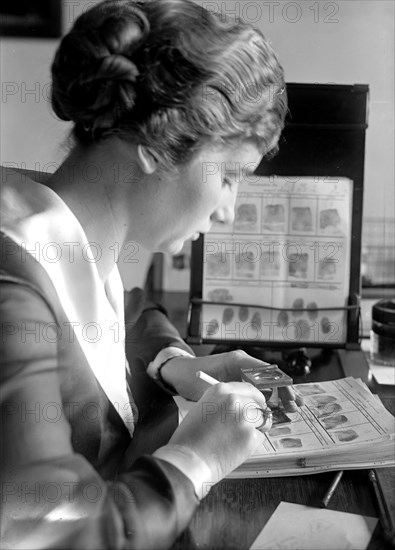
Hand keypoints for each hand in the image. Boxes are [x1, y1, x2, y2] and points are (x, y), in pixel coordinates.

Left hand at [161, 349, 303, 410]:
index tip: (289, 398)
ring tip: (291, 408)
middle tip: (295, 407)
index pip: (267, 372)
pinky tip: (276, 409)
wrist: (178, 373)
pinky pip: (257, 387)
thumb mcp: (211, 388)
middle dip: (284, 392)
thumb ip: (232, 396)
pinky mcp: (238, 378)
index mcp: (238, 361)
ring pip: (266, 382)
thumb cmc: (191, 377)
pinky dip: (267, 397)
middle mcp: (243, 363)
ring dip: (279, 396)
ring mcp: (241, 370)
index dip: (281, 386)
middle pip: (270, 376)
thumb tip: (256, 408)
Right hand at [168, 381, 271, 481]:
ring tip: (236, 439)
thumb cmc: (190, 438)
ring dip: (254, 429)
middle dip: (257, 414)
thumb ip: (222, 403)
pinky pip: (259, 437)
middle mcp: (234, 399)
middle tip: (252, 425)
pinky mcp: (250, 435)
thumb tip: (240, 405)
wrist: (188, 459)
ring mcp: (243, 417)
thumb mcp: (203, 408)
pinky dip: (252, 444)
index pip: (248, 389)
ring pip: (261, 420)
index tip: (258, 404)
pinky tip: (235, 448)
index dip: (255, 398)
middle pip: (258, 404)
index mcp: (221, 390)